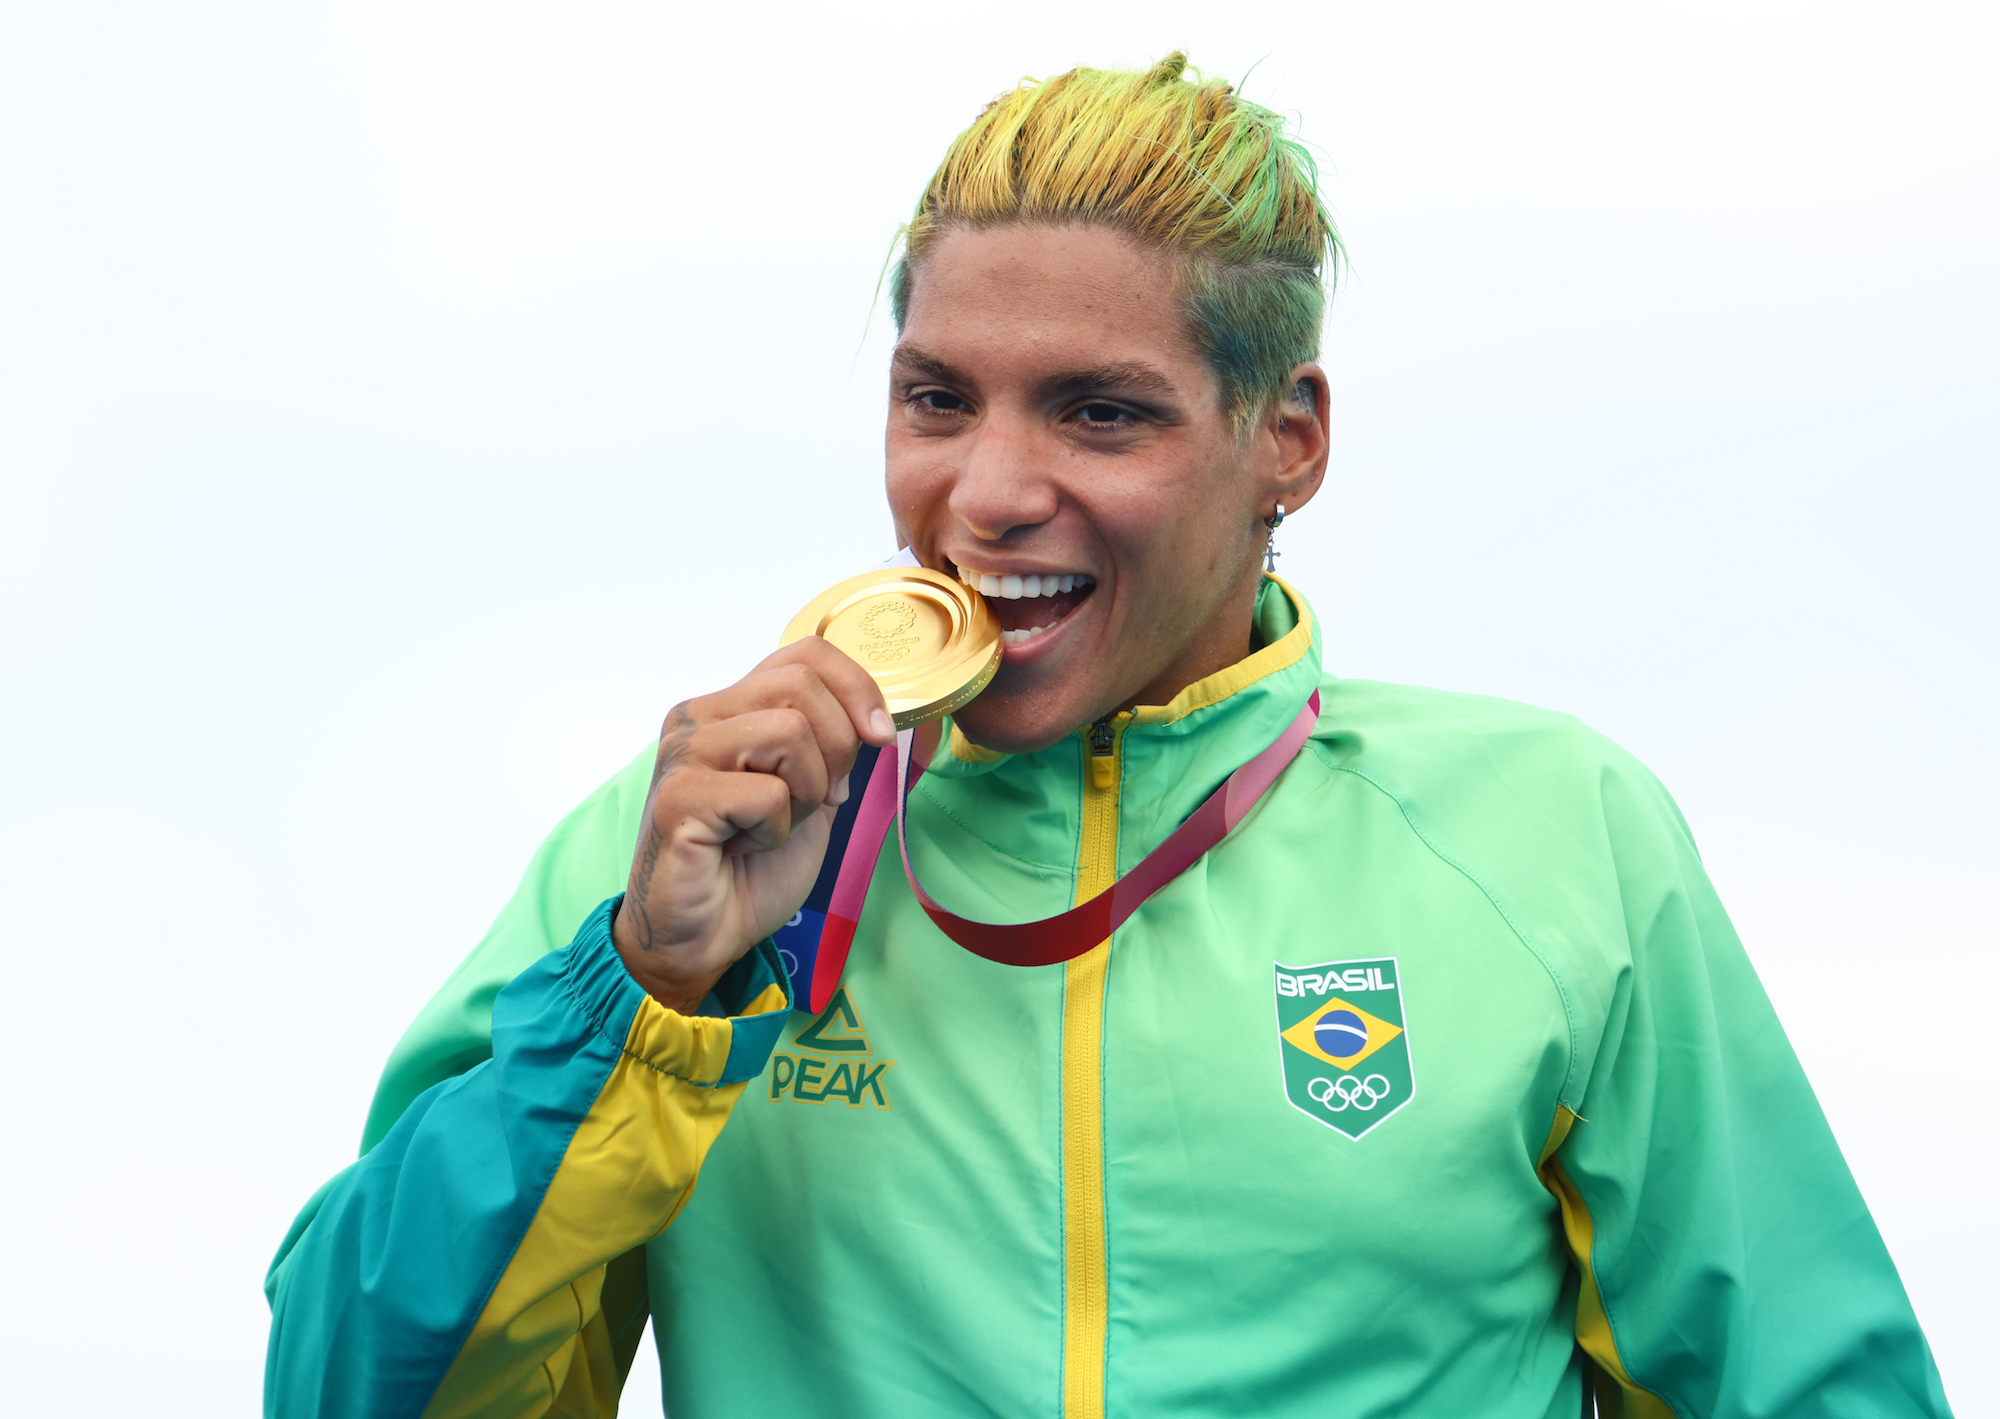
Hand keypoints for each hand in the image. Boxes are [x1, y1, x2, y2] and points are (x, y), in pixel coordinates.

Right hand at [612, 639, 895, 1011]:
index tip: (880, 738)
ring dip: (806, 795)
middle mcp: (697, 717)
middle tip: (815, 802)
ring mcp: (682, 753)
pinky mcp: (679, 798)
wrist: (702, 935)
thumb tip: (874, 719)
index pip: (805, 653)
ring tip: (770, 827)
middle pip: (803, 687)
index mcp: (729, 707)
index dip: (857, 687)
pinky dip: (776, 831)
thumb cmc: (750, 867)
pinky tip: (744, 848)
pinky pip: (767, 793)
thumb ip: (831, 746)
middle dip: (837, 751)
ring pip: (791, 733)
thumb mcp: (809, 792)